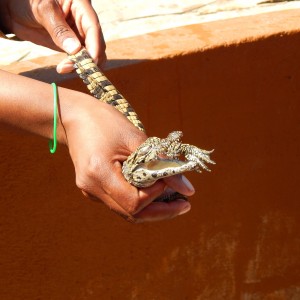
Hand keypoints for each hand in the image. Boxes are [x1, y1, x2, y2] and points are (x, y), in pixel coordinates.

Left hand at [0, 0, 105, 72]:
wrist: (13, 9)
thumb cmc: (27, 1)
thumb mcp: (42, 9)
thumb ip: (59, 29)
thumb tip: (76, 50)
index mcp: (80, 5)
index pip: (93, 27)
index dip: (95, 46)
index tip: (91, 61)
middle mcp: (83, 21)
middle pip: (97, 43)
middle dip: (89, 58)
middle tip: (74, 67)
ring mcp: (78, 35)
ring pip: (91, 54)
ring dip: (82, 65)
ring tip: (64, 68)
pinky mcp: (71, 46)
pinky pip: (79, 59)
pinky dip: (75, 66)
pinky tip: (63, 68)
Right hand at [63, 93, 194, 222]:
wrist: (75, 117)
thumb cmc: (105, 122)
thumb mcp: (135, 138)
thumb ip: (161, 162)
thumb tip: (188, 189)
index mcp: (99, 174)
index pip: (134, 201)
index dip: (156, 194)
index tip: (168, 178)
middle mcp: (92, 189)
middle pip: (131, 214)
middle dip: (161, 212)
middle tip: (185, 205)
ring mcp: (91, 191)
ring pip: (126, 211)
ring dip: (152, 208)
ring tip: (175, 201)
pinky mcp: (94, 189)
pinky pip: (120, 202)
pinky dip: (140, 200)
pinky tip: (155, 192)